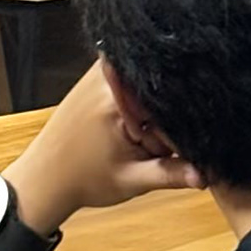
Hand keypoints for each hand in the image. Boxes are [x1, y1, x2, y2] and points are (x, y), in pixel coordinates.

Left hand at [9, 59, 199, 232]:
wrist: (44, 177)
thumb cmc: (82, 179)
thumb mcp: (131, 180)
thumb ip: (170, 174)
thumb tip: (206, 174)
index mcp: (118, 98)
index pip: (172, 103)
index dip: (184, 130)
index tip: (184, 149)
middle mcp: (111, 74)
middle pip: (164, 88)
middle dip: (170, 117)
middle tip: (155, 146)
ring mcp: (104, 71)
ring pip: (152, 83)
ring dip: (157, 108)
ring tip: (139, 136)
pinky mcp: (100, 73)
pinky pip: (136, 80)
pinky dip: (144, 100)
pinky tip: (137, 122)